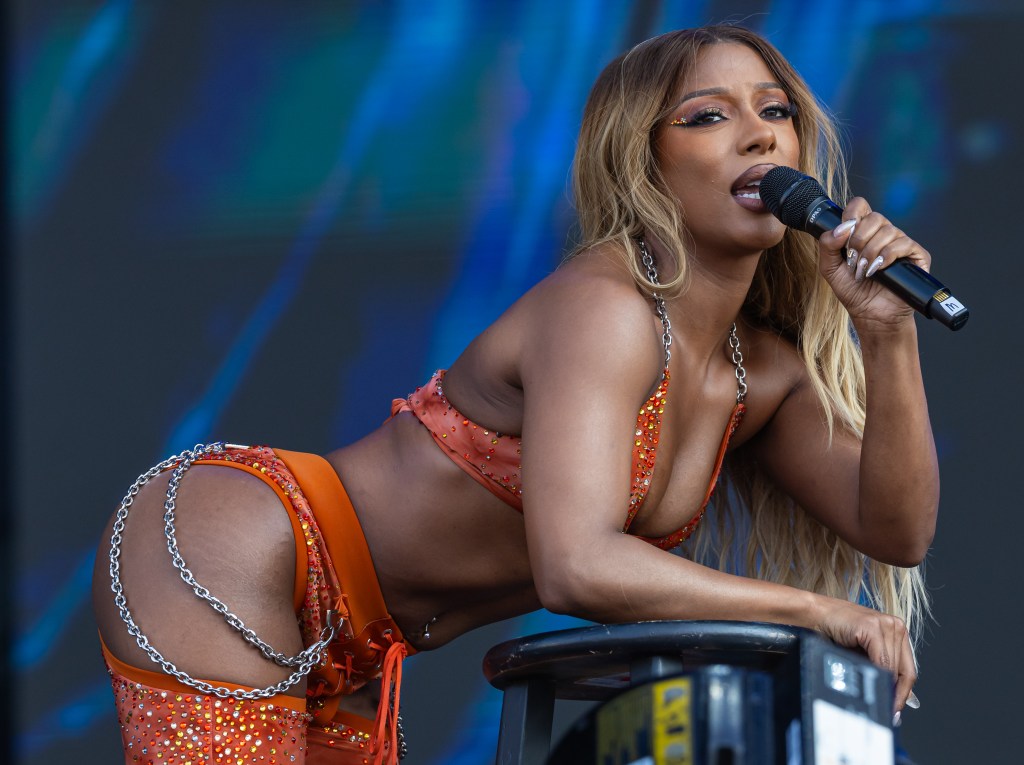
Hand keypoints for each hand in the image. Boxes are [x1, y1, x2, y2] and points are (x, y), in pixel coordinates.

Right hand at [814, 596, 916, 717]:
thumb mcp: (863, 651)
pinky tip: (870, 683)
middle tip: (887, 709)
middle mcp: (896, 626)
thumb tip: (892, 693)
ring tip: (875, 697)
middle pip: (904, 670)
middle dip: (895, 693)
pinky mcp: (873, 627)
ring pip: (893, 667)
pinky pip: (881, 660)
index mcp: (897, 631)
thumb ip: (880, 667)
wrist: (814, 614)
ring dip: (884, 685)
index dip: (904, 692)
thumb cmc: (835, 630)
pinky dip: (877, 674)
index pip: (908, 669)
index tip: (896, 708)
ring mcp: (886, 625)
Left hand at [817, 197, 932, 331]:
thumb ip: (827, 245)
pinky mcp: (916, 255)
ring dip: (870, 252)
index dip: (851, 214)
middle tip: (853, 260)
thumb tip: (842, 228)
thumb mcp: (830, 268)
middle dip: (858, 239)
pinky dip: (886, 256)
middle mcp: (884, 234)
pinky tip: (877, 270)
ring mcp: (901, 243)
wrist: (871, 315)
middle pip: (874, 217)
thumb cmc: (853, 292)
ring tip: (864, 271)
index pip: (860, 206)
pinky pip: (903, 244)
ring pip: (888, 230)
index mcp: (864, 232)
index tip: (844, 233)